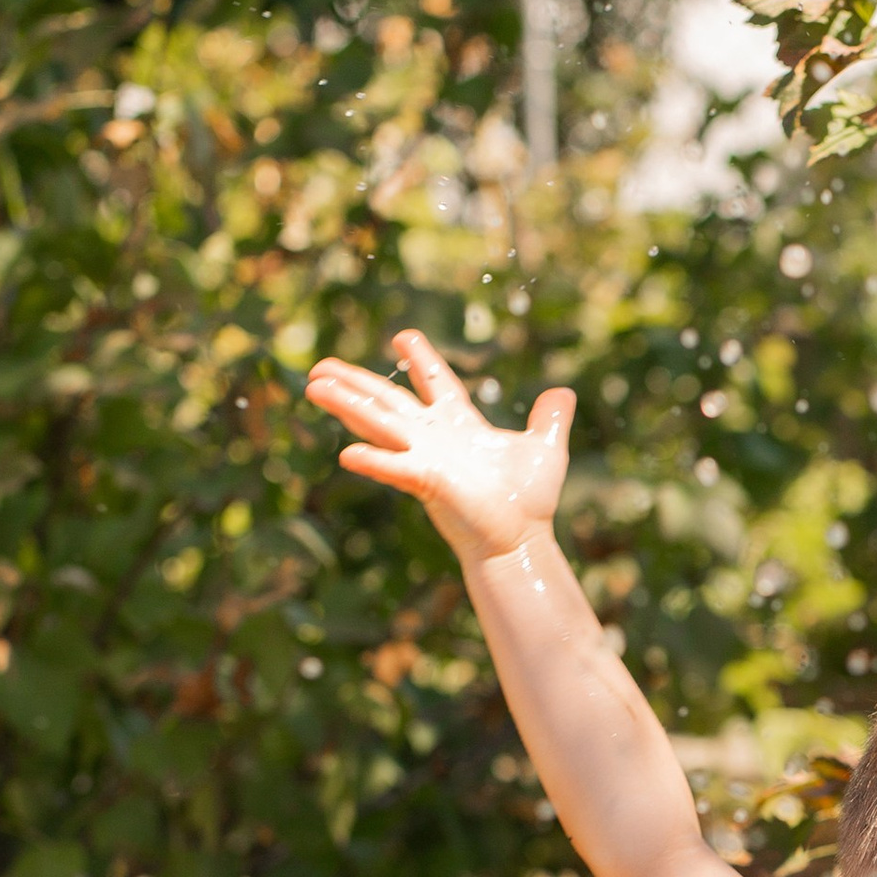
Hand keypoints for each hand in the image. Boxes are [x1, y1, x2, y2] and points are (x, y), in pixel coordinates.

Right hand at [304, 331, 574, 564]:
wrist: (521, 540)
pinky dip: (372, 460)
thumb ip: (550, 418)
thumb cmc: (529, 501)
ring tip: (313, 386)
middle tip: (320, 365)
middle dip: (354, 382)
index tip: (403, 336)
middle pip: (388, 401)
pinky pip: (393, 467)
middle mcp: (435, 438)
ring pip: (378, 423)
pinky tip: (346, 453)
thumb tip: (563, 392)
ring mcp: (426, 458)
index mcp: (460, 424)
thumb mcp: (546, 447)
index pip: (436, 383)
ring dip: (346, 405)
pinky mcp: (427, 482)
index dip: (422, 359)